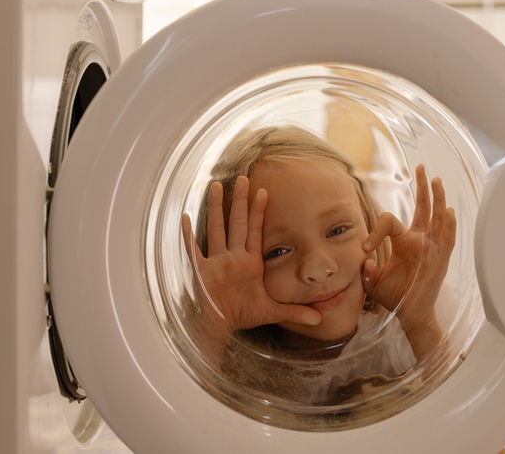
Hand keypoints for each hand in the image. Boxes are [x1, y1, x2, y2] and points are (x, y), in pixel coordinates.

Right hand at [181, 176, 321, 334]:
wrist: (219, 328)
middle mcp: (233, 257)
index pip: (255, 231)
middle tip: (243, 178)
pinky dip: (188, 235)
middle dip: (240, 201)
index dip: (259, 212)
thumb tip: (319, 319)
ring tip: (216, 186)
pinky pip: (193, 250)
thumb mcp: (272, 312)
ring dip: (216, 208)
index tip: (264, 192)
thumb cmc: (240, 315)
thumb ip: (295, 312)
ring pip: (216, 229)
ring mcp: (216, 262)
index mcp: (249, 262)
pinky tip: (185, 218)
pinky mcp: (201, 271)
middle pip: (237, 223)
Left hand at [362, 165, 456, 328]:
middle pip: (423, 208)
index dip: (375, 231)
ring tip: (436, 180)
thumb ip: (367, 268)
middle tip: (420, 167)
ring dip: (436, 199)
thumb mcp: (375, 280)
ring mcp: (432, 248)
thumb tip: (366, 258)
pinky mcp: (441, 260)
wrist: (410, 315)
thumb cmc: (395, 297)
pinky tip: (449, 210)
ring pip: (436, 218)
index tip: (365, 249)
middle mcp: (420, 241)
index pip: (390, 221)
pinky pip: (447, 240)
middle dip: (422, 187)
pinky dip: (449, 226)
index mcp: (404, 242)